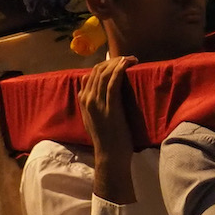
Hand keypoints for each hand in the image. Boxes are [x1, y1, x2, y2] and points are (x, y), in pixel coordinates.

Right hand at [78, 54, 137, 203]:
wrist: (110, 155)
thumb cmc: (106, 138)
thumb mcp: (94, 118)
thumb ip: (93, 102)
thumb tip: (101, 87)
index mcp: (83, 100)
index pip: (91, 73)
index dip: (105, 64)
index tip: (118, 61)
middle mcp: (87, 99)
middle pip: (98, 70)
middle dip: (113, 60)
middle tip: (127, 58)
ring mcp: (97, 103)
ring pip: (105, 73)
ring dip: (118, 62)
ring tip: (130, 59)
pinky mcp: (110, 107)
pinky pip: (113, 82)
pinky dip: (120, 69)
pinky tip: (127, 63)